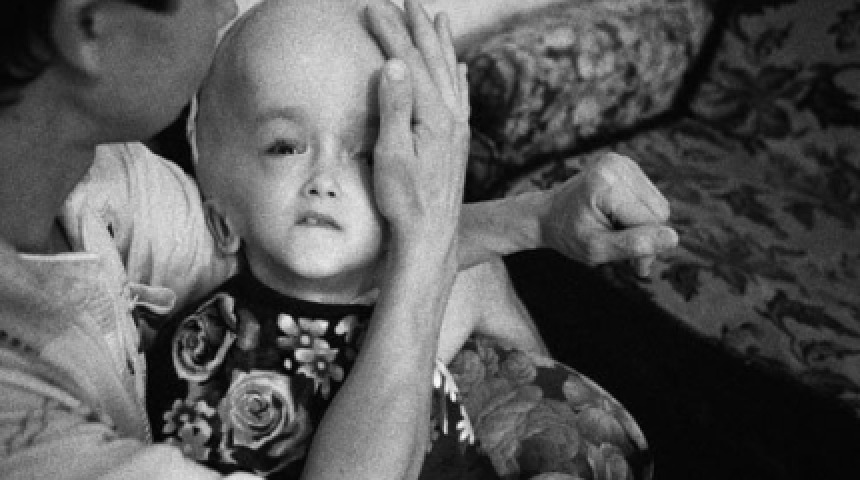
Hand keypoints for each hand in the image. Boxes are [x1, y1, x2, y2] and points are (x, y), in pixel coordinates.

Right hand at [366, 0, 470, 263]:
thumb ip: (395, 106)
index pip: (410, 62)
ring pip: (451, 73)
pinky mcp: (459, 141)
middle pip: (434, 60)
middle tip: (404, 0)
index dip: (391, 33)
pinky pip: (462, 97)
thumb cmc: (405, 201)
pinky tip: (459, 67)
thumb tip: (395, 63)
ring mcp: (459, 128)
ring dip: (441, 44)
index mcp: (433, 115)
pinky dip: (459, 76)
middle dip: (417, 27)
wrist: (431, 236)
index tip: (372, 9)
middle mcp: (452, 117)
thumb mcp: (392, 154)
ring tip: (437, 18)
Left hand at [542, 152, 678, 275]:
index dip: (646, 246)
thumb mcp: (597, 249)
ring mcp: (622, 162)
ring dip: (643, 225)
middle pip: (659, 211)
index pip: (651, 220)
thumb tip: (673, 239)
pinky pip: (651, 197)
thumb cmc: (568, 235)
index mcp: (606, 184)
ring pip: (658, 205)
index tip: (634, 266)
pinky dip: (639, 213)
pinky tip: (618, 219)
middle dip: (645, 235)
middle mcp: (616, 166)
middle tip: (621, 249)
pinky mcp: (626, 166)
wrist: (548, 215)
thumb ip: (634, 245)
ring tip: (616, 232)